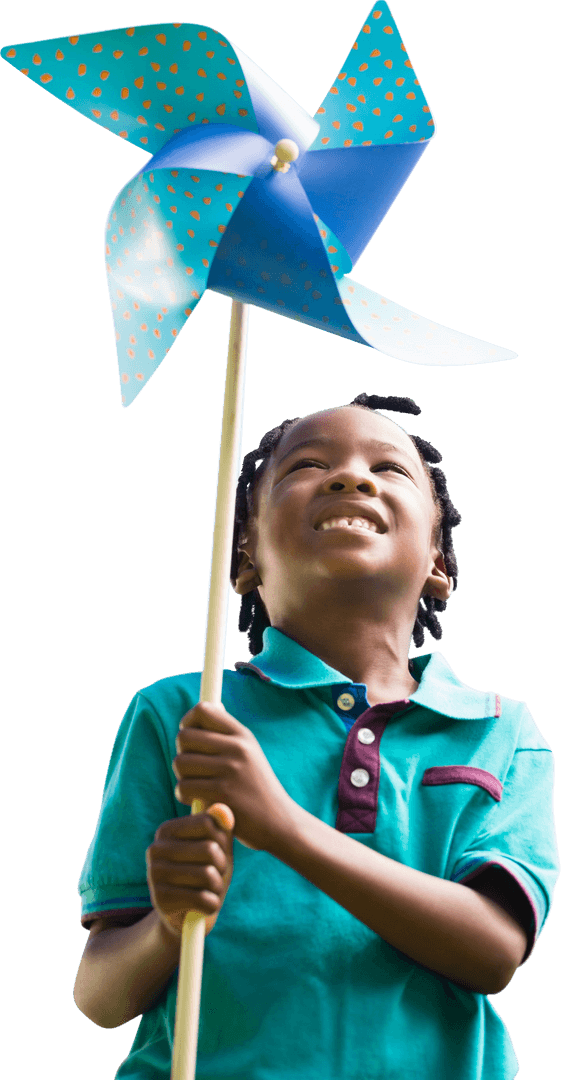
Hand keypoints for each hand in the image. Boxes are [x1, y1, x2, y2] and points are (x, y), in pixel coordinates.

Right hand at [146, 803, 234, 937]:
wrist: (187, 915)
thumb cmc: (205, 872)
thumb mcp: (217, 847)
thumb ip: (222, 827)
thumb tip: (224, 811)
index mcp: (166, 830)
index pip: (208, 822)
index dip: (222, 841)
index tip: (217, 852)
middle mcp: (155, 849)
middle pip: (210, 848)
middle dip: (221, 866)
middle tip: (214, 875)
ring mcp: (153, 874)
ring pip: (208, 875)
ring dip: (218, 886)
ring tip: (210, 890)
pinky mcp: (159, 901)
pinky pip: (202, 899)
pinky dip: (212, 904)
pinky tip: (204, 906)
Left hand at [173, 701, 295, 851]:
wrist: (278, 821)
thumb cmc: (256, 787)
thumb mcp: (249, 753)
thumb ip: (226, 734)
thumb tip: (202, 710)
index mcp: (242, 735)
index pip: (203, 710)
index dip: (188, 723)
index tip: (191, 740)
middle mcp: (237, 748)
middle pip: (184, 737)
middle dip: (182, 753)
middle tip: (192, 768)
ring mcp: (230, 770)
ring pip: (180, 763)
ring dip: (182, 777)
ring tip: (196, 785)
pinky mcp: (222, 794)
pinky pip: (184, 787)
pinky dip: (185, 795)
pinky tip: (198, 799)